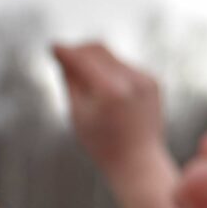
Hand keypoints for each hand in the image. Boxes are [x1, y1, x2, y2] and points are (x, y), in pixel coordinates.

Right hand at [53, 43, 163, 173]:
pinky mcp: (153, 82)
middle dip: (80, 50)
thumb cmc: (101, 142)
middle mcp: (132, 81)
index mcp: (111, 90)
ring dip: (95, 62)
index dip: (66, 52)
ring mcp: (146, 80)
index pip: (83, 59)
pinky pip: (126, 67)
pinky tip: (110, 96)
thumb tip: (63, 53)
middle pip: (99, 49)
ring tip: (89, 88)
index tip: (53, 47)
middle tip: (65, 57)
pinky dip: (112, 72)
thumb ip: (70, 80)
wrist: (138, 160)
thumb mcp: (78, 112)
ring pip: (112, 57)